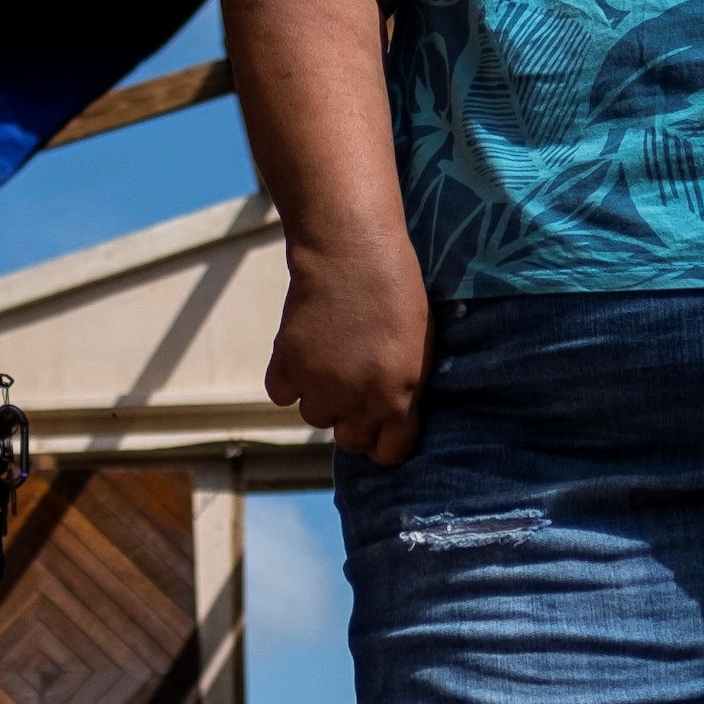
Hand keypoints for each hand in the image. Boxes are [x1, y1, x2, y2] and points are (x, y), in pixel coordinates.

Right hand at [264, 235, 430, 465]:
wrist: (352, 251)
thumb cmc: (397, 290)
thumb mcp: (421, 347)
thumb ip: (406, 389)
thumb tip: (393, 416)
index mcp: (399, 398)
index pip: (388, 453)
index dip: (385, 442)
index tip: (381, 428)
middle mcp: (357, 401)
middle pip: (349, 440)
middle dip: (353, 421)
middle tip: (355, 390)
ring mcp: (319, 386)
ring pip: (315, 416)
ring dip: (321, 397)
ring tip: (332, 361)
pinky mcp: (287, 365)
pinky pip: (282, 394)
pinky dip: (289, 379)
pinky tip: (305, 352)